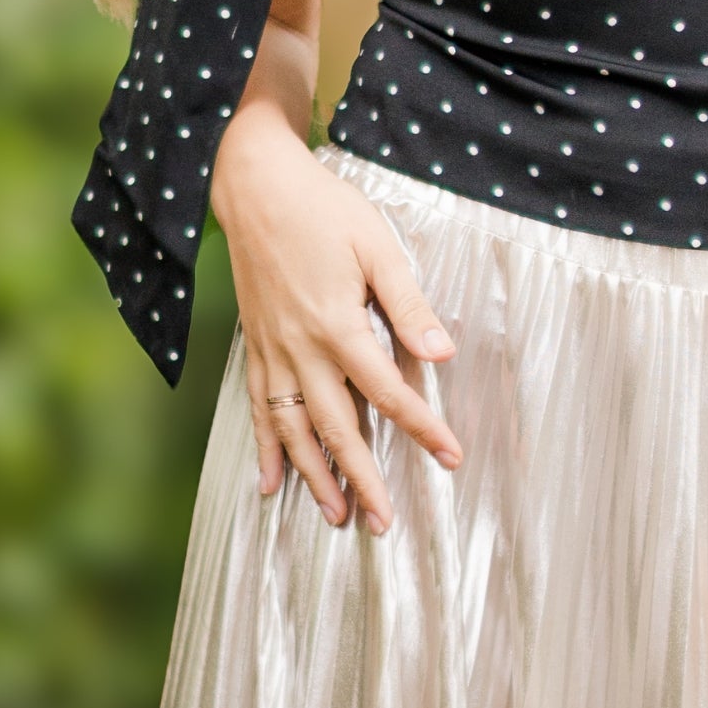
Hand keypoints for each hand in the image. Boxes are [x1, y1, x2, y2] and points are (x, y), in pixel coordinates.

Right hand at [210, 100, 459, 531]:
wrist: (256, 185)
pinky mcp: (256, 347)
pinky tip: (269, 484)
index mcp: (337, 325)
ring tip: (335, 517)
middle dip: (362, 479)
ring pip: (293, 430)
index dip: (423, 429)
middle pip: (337, 428)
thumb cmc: (323, 209)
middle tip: (383, 522)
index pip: (389, 393)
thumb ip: (408, 305)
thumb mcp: (377, 246)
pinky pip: (258, 410)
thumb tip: (444, 353)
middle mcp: (300, 349)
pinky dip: (264, 450)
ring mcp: (273, 352)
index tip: (451, 458)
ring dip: (314, 477)